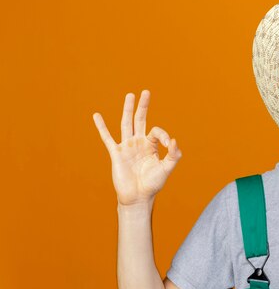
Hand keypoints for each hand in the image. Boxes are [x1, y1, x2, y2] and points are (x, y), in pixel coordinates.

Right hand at [93, 90, 181, 205]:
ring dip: (128, 110)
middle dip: (143, 106)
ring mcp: (127, 147)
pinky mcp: (116, 153)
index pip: (156, 131)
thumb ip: (173, 155)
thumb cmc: (153, 184)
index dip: (163, 135)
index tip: (168, 144)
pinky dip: (102, 127)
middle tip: (146, 91)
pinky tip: (97, 115)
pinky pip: (107, 138)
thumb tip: (173, 140)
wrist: (138, 197)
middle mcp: (138, 143)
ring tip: (130, 95)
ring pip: (126, 124)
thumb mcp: (166, 169)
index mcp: (151, 146)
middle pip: (140, 120)